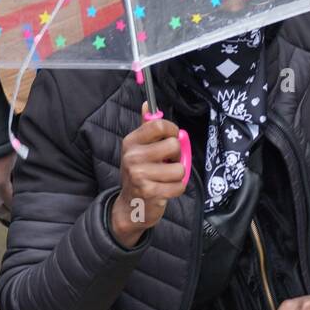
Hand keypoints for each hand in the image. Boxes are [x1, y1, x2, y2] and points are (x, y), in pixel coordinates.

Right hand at [111, 103, 186, 247]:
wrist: (129, 206)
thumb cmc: (139, 174)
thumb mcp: (138, 149)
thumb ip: (146, 127)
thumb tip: (148, 103)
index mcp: (131, 141)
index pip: (159, 125)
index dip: (173, 131)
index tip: (173, 138)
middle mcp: (133, 156)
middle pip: (173, 145)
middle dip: (178, 156)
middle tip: (169, 163)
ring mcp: (140, 174)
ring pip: (179, 168)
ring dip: (178, 175)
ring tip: (166, 178)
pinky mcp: (150, 192)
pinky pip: (179, 186)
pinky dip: (177, 189)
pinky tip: (166, 190)